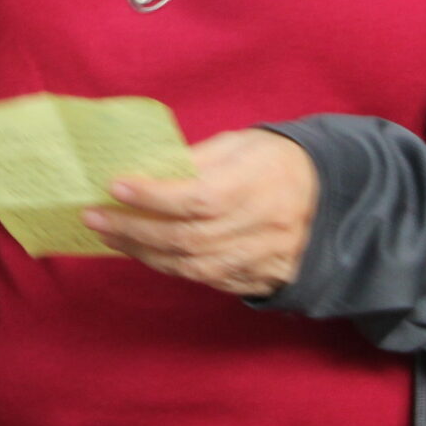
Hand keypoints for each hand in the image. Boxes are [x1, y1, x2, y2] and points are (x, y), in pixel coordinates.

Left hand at [86, 129, 318, 298]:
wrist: (332, 198)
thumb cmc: (276, 161)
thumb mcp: (242, 144)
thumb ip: (197, 159)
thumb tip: (148, 171)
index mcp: (256, 184)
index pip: (197, 197)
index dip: (153, 196)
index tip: (115, 186)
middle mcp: (259, 227)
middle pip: (187, 238)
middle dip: (133, 230)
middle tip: (93, 217)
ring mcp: (259, 259)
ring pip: (192, 266)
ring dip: (144, 253)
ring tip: (109, 235)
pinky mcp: (257, 279)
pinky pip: (207, 281)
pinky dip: (170, 268)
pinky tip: (144, 253)